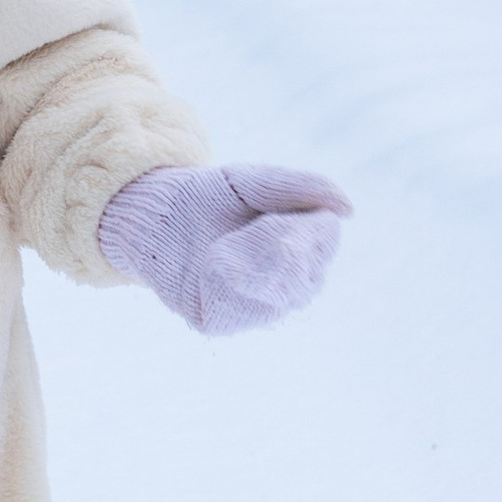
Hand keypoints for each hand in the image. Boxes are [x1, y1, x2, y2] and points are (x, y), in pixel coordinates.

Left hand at [97, 160, 350, 335]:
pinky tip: (212, 264)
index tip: (271, 215)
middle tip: (251, 229)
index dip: (303, 228)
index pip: (323, 239)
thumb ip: (299, 188)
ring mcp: (253, 306)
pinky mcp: (218, 320)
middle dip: (276, 247)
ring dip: (251, 265)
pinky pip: (236, 311)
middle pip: (305, 275)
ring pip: (275, 296)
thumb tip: (348, 210)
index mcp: (300, 246)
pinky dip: (225, 283)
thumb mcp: (253, 181)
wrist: (153, 211)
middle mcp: (284, 282)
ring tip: (223, 246)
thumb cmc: (209, 195)